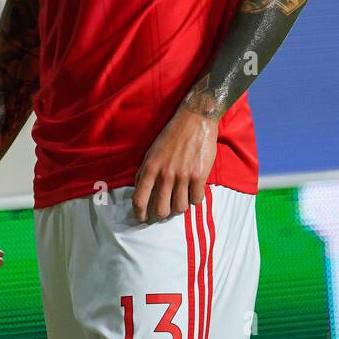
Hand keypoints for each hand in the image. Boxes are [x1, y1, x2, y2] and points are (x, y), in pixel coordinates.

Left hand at [132, 107, 217, 221]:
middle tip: (167, 208)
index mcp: (150, 168)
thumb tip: (139, 189)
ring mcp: (183, 176)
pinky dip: (195, 198)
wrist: (195, 120)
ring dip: (181, 206)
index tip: (143, 218)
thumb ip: (145, 171)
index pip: (139, 199)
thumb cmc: (172, 135)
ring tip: (182, 197)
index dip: (140, 213)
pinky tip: (194, 190)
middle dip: (163, 213)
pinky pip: (197, 200)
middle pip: (161, 210)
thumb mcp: (152, 151)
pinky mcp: (200, 175)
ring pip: (180, 208)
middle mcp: (165, 174)